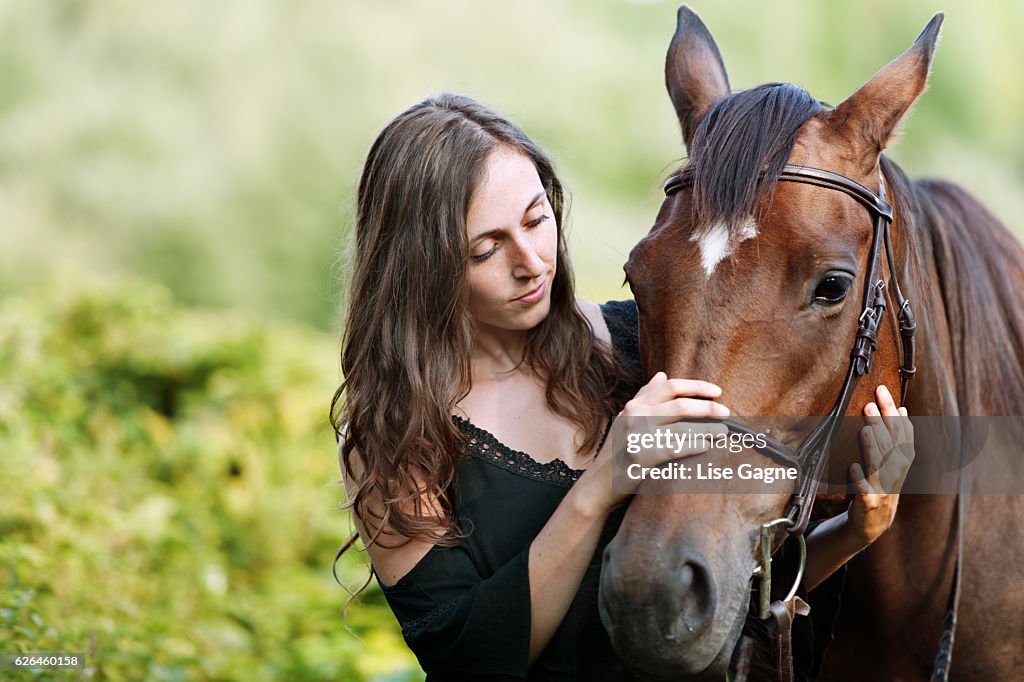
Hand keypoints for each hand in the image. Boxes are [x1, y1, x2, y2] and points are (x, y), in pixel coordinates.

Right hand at [581, 371, 729, 511]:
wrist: (600, 483)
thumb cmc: (619, 450)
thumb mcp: (627, 419)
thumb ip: (645, 397)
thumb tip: (661, 375)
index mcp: (634, 404)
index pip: (670, 386)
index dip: (696, 387)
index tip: (717, 391)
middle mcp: (635, 416)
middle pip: (680, 404)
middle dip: (708, 408)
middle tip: (726, 412)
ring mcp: (638, 435)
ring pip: (683, 427)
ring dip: (708, 429)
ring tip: (722, 432)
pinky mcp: (643, 456)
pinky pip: (677, 447)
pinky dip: (695, 445)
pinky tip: (706, 446)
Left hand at [847, 384, 914, 545]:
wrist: (874, 521)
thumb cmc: (881, 483)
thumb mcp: (893, 460)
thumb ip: (897, 436)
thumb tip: (902, 409)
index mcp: (903, 459)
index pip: (902, 431)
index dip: (894, 412)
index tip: (883, 391)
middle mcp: (897, 472)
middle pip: (891, 444)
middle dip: (881, 424)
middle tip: (870, 404)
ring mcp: (884, 487)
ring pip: (880, 464)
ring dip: (873, 447)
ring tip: (865, 430)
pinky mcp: (869, 501)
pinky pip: (865, 489)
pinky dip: (860, 478)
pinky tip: (854, 466)